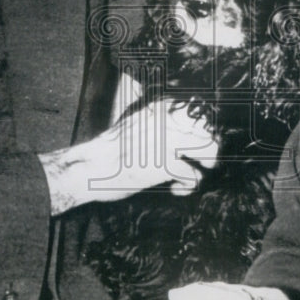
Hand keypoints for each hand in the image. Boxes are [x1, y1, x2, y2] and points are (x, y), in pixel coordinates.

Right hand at [40, 99, 218, 212]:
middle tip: (204, 162)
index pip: (197, 111)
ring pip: (209, 149)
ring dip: (206, 165)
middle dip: (210, 148)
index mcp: (160, 108)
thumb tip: (181, 125)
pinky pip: (193, 176)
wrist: (90, 167)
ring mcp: (168, 142)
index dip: (203, 129)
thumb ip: (157, 121)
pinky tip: (177, 190)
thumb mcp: (134, 123)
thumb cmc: (108, 149)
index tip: (198, 143)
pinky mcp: (165, 166)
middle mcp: (168, 121)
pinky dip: (188, 187)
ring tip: (197, 174)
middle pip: (207, 130)